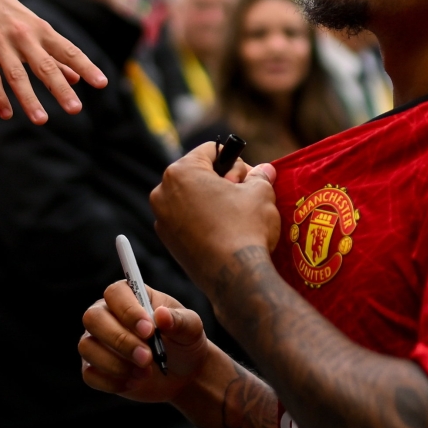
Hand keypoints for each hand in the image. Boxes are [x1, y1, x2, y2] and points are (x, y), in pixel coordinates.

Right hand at [0, 0, 105, 121]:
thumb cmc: (8, 12)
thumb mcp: (34, 28)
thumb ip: (55, 54)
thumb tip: (77, 78)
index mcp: (41, 30)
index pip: (68, 50)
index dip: (86, 66)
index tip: (102, 83)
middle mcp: (23, 36)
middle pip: (45, 66)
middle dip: (60, 88)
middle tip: (75, 109)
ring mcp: (0, 43)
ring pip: (16, 75)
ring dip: (29, 99)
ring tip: (42, 120)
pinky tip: (7, 114)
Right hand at [80, 280, 212, 403]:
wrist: (182, 374)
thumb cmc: (184, 342)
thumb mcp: (191, 329)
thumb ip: (179, 320)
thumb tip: (161, 315)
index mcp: (129, 296)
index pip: (115, 293)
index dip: (128, 311)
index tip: (149, 330)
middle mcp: (106, 314)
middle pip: (93, 318)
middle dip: (120, 341)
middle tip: (148, 358)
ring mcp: (97, 341)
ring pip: (88, 347)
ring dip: (117, 364)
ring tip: (146, 372)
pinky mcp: (94, 367)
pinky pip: (90, 374)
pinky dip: (113, 382)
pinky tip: (134, 382)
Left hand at [150, 146, 281, 286]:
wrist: (234, 276)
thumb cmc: (245, 228)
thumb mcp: (260, 192)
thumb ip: (260, 176)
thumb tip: (265, 170)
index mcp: (181, 171)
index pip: (211, 151)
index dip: (235, 161)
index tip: (246, 179)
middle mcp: (163, 192)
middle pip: (198, 173)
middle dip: (222, 181)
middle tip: (242, 197)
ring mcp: (162, 218)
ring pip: (192, 197)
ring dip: (212, 201)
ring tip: (234, 216)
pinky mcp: (168, 241)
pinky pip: (187, 219)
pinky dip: (203, 220)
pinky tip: (223, 232)